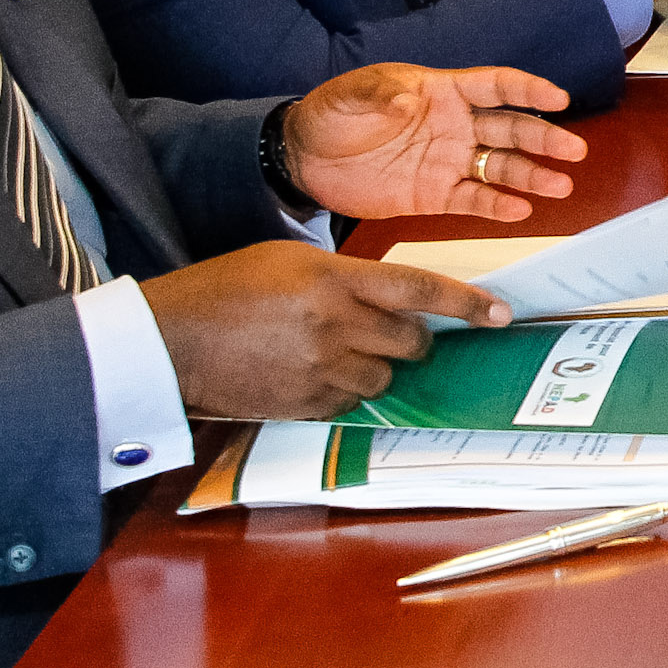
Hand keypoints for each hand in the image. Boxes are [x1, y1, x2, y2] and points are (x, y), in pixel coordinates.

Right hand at [139, 243, 508, 420]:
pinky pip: (353, 403)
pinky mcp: (306, 406)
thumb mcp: (289, 261)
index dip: (467, 303)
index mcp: (332, 280)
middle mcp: (334, 326)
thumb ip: (346, 278)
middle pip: (412, 341)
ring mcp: (321, 371)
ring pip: (386, 377)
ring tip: (335, 350)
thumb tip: (395, 299)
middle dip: (413, 338)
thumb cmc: (224, 290)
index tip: (500, 312)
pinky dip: (345, 389)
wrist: (167, 342)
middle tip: (390, 331)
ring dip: (377, 367)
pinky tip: (311, 372)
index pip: (419, 290)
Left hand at [282, 62, 585, 219]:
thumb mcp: (350, 94)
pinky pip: (474, 200)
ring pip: (501, 167)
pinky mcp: (436, 195)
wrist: (304, 160)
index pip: (496, 86)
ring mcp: (449, 162)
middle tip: (573, 151)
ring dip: (531, 176)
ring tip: (559, 186)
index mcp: (441, 92)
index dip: (528, 89)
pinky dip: (497, 206)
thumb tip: (411, 103)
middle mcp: (455, 126)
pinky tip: (519, 210)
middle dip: (543, 138)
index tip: (557, 98)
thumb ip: (381, 95)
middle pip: (510, 129)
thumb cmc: (330, 115)